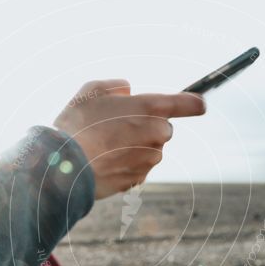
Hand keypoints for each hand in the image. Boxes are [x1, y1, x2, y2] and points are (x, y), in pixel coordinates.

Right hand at [53, 79, 205, 198]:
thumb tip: (127, 91)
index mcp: (150, 107)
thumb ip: (116, 86)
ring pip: (150, 150)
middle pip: (163, 128)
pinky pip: (138, 169)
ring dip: (134, 147)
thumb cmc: (77, 125)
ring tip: (104, 145)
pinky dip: (126, 165)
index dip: (194, 102)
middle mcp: (156, 134)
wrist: (64, 167)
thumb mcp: (91, 90)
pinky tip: (104, 161)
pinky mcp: (139, 179)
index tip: (200, 104)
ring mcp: (149, 160)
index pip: (187, 103)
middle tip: (116, 125)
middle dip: (146, 126)